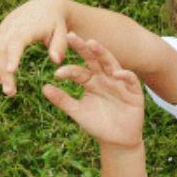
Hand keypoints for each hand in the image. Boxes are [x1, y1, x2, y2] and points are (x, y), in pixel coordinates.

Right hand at [0, 0, 73, 95]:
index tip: (10, 71)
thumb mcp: (62, 33)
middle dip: (3, 71)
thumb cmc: (56, 23)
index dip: (12, 55)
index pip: (16, 41)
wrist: (44, 6)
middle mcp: (11, 27)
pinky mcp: (0, 32)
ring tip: (8, 90)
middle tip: (10, 93)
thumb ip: (60, 46)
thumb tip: (56, 61)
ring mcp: (3, 29)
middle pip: (1, 49)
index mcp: (27, 26)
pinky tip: (1, 79)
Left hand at [41, 33, 145, 149]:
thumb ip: (63, 100)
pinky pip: (130, 79)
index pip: (78, 71)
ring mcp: (119, 82)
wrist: (117, 141)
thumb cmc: (97, 125)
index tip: (57, 73)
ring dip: (103, 53)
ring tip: (93, 44)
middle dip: (83, 48)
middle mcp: (104, 78)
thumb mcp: (78, 112)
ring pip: (111, 63)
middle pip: (93, 59)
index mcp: (90, 81)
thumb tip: (44, 87)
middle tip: (70, 35)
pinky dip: (124, 75)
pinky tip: (116, 73)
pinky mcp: (133, 91)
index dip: (68, 70)